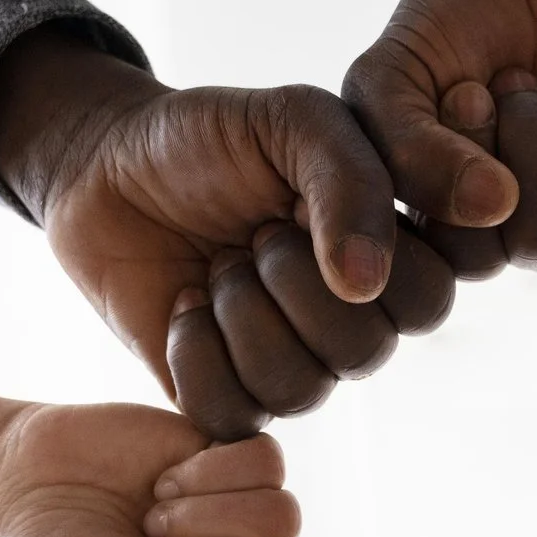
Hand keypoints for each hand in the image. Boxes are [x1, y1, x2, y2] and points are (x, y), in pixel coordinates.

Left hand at [0, 26, 454, 438]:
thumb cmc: (210, 140)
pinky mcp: (227, 395)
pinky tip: (184, 304)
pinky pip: (235, 415)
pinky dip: (197, 355)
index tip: (309, 201)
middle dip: (295, 282)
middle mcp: (353, 319)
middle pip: (367, 351)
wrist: (107, 168)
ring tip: (217, 266)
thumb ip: (350, 181)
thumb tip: (366, 283)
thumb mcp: (292, 121)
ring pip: (302, 388)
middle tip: (254, 233)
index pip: (429, 297)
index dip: (372, 256)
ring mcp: (293, 362)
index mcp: (389, 254)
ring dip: (243, 314)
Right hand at [342, 0, 536, 271]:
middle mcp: (529, 233)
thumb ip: (405, 146)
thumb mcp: (393, 74)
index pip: (473, 254)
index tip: (465, 90)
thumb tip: (493, 204)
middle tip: (519, 78)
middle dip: (531, 137)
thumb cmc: (449, 25)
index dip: (469, 168)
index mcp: (460, 229)